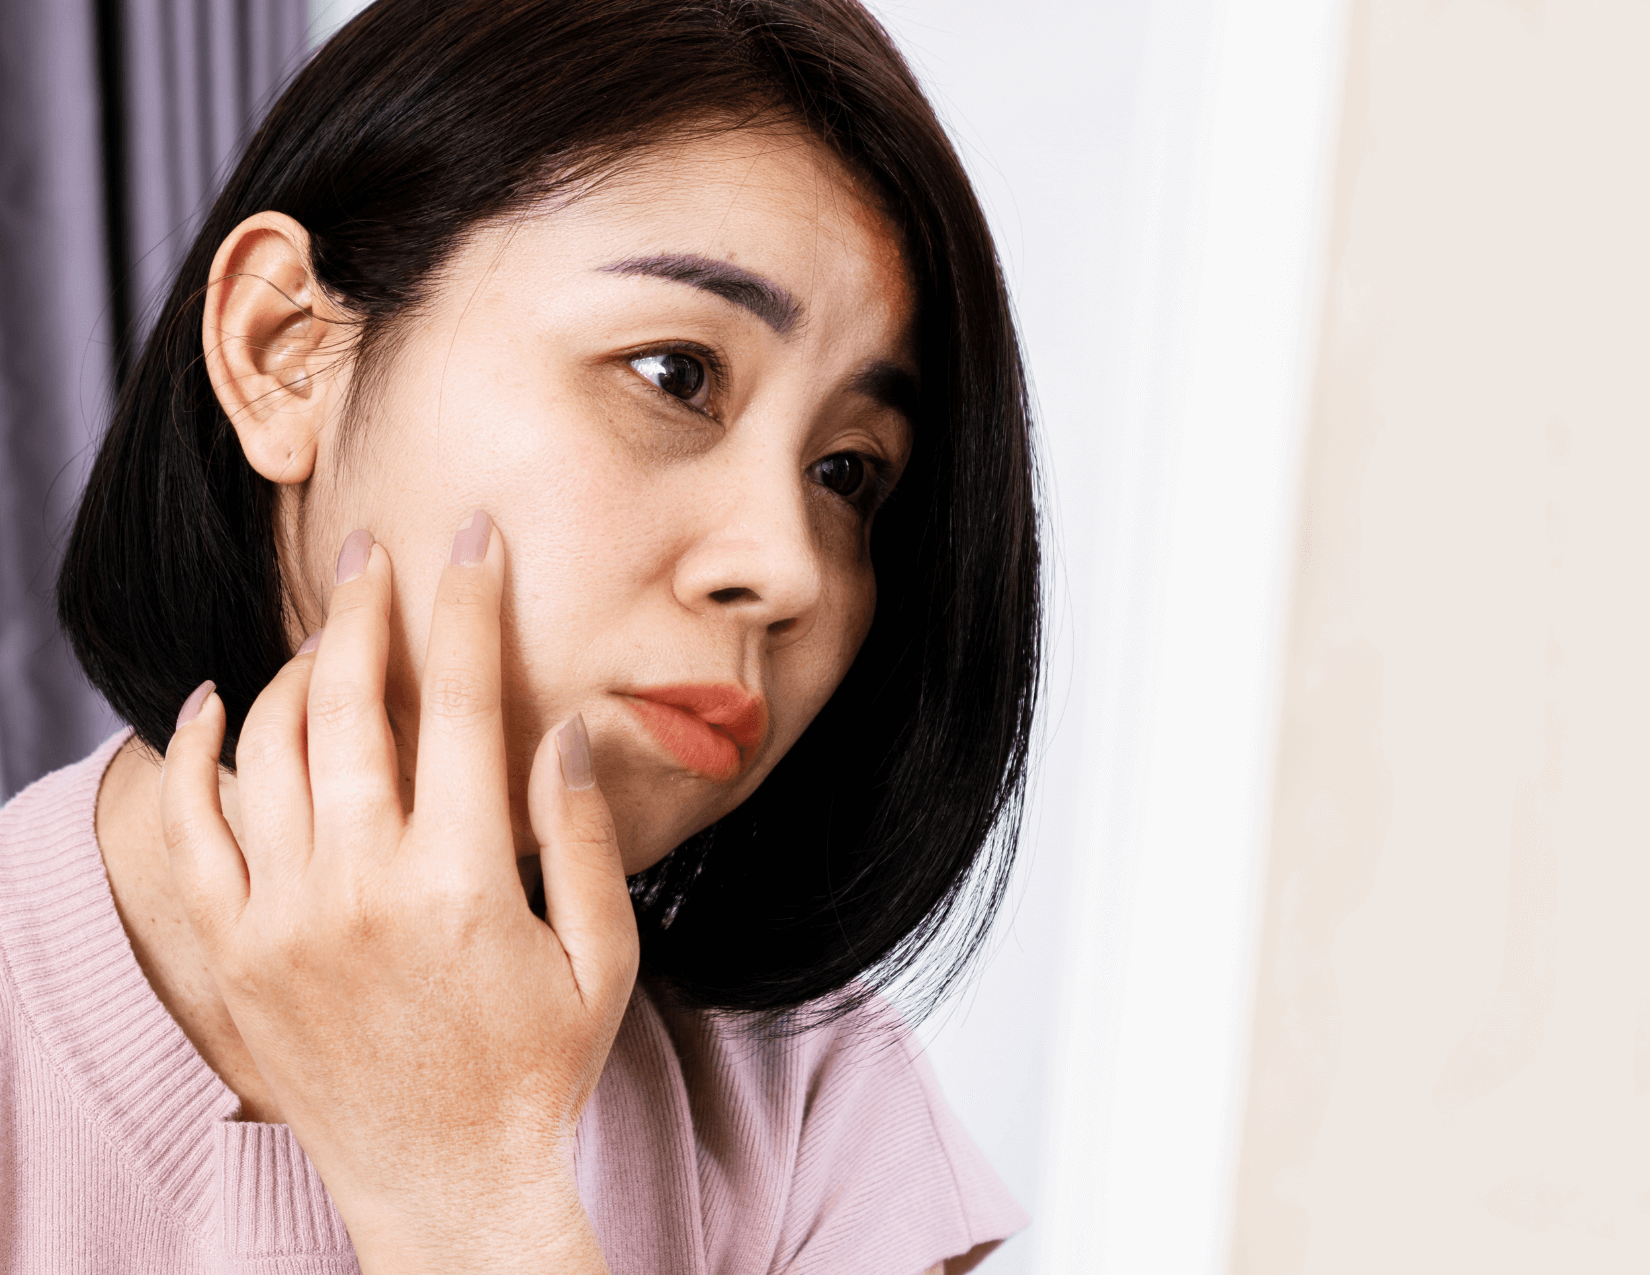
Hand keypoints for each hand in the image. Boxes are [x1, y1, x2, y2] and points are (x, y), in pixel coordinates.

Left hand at [159, 515, 636, 1274]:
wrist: (446, 1186)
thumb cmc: (539, 1069)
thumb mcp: (603, 957)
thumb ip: (584, 836)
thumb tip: (564, 728)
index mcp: (464, 883)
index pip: (464, 704)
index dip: (470, 606)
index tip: (473, 540)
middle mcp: (361, 890)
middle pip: (353, 705)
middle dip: (368, 608)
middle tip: (374, 553)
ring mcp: (284, 922)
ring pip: (270, 750)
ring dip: (298, 669)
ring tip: (327, 631)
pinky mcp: (235, 955)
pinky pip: (192, 830)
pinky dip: (195, 754)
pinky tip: (216, 704)